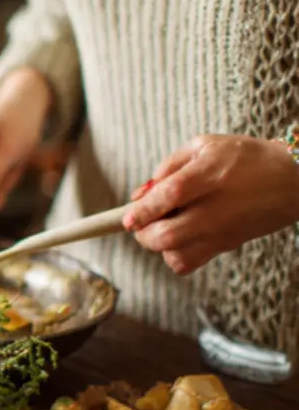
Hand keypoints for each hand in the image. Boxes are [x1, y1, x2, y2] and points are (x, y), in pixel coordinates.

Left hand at [124, 134, 298, 274]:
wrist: (293, 179)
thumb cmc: (244, 158)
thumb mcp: (205, 146)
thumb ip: (168, 166)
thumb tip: (140, 194)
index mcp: (209, 175)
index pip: (169, 196)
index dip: (143, 210)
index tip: (128, 218)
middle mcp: (215, 207)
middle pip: (166, 235)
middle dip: (143, 233)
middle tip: (141, 223)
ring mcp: (222, 231)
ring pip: (174, 255)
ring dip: (158, 246)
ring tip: (164, 226)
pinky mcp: (227, 245)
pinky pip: (187, 264)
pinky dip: (173, 256)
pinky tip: (178, 238)